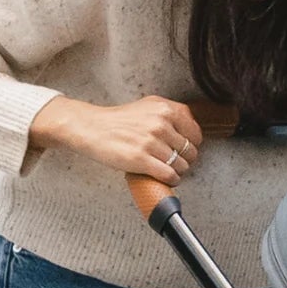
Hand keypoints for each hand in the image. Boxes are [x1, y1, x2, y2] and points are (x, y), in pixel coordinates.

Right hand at [30, 95, 204, 184]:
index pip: (195, 133)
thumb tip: (190, 133)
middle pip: (191, 152)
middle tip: (173, 162)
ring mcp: (151, 141)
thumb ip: (169, 115)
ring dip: (177, 172)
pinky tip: (164, 178)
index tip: (184, 150)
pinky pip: (170, 175)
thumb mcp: (147, 107)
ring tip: (166, 169)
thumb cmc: (118, 121)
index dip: (192, 145)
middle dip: (184, 160)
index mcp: (164, 108)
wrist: (91, 127)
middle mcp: (160, 123)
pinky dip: (171, 180)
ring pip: (182, 165)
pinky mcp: (141, 159)